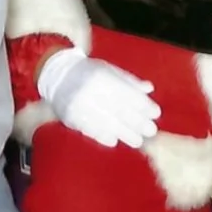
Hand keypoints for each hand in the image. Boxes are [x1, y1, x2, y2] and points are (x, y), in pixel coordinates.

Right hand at [38, 46, 160, 148]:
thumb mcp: (109, 70)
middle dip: (137, 122)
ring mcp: (78, 105)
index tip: (155, 113)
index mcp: (102, 77)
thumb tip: (149, 89)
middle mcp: (90, 91)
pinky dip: (102, 136)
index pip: (127, 94)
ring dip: (124, 134)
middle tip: (151, 131)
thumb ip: (129, 81)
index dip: (143, 105)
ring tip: (138, 141)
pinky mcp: (69, 117)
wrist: (57, 75)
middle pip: (119, 110)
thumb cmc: (89, 72)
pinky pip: (88, 130)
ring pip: (105, 123)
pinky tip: (114, 141)